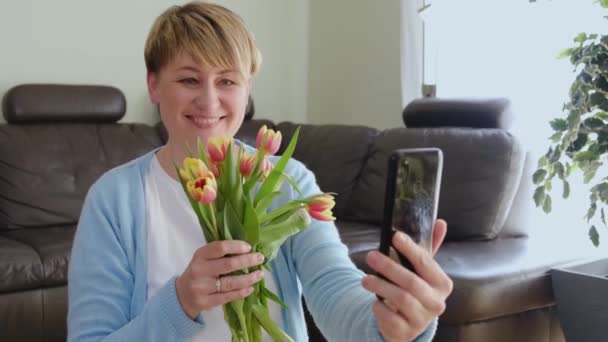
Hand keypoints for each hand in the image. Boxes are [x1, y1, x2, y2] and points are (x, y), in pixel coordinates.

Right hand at [175, 240, 265, 319]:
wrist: (182, 295)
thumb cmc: (199, 272)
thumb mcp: (204, 259)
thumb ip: (220, 254)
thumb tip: (248, 249)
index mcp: (200, 255)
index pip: (220, 248)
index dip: (236, 246)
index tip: (249, 247)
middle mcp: (199, 270)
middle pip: (228, 265)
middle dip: (247, 261)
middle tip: (260, 258)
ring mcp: (201, 287)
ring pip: (230, 283)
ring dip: (248, 278)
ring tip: (259, 274)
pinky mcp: (205, 302)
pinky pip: (227, 297)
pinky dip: (241, 292)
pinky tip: (251, 288)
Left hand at [362, 219, 452, 341]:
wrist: (406, 322)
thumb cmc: (414, 290)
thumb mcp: (421, 270)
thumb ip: (428, 247)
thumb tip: (440, 222)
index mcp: (442, 284)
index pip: (426, 263)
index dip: (410, 248)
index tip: (395, 237)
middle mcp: (437, 303)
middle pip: (412, 282)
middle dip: (389, 267)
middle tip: (371, 256)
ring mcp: (422, 319)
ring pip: (401, 299)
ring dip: (380, 286)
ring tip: (365, 279)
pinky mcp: (405, 332)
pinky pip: (390, 318)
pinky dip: (379, 307)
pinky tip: (375, 301)